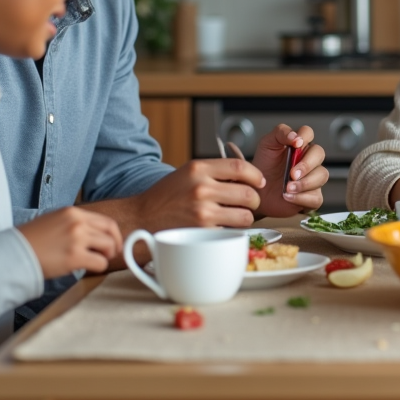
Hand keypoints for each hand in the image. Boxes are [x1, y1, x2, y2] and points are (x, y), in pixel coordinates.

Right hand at [17, 207, 122, 278]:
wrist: (12, 253)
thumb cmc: (30, 240)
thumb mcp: (53, 221)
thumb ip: (74, 224)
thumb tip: (94, 234)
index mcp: (72, 212)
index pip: (105, 220)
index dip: (113, 233)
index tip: (114, 242)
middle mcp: (77, 222)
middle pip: (111, 232)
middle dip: (115, 245)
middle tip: (112, 254)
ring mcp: (77, 238)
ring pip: (108, 246)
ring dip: (105, 256)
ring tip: (95, 261)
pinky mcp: (74, 256)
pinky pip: (100, 262)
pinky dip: (99, 267)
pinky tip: (88, 268)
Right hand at [134, 157, 265, 230]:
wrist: (140, 219)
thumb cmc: (166, 197)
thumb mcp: (187, 174)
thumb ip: (214, 173)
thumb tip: (248, 178)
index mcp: (198, 169)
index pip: (240, 167)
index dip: (255, 175)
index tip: (259, 182)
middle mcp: (201, 188)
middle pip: (248, 193)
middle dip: (253, 201)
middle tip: (247, 204)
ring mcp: (202, 212)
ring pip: (245, 216)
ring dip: (244, 218)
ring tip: (233, 217)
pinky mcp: (202, 233)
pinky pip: (232, 232)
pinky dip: (230, 232)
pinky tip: (219, 228)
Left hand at [250, 124, 329, 215]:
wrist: (257, 192)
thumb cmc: (264, 167)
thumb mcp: (267, 145)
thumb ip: (280, 133)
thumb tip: (295, 136)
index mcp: (299, 145)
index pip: (308, 133)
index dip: (305, 137)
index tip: (296, 144)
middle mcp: (308, 159)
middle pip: (319, 154)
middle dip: (307, 164)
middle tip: (292, 174)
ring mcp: (312, 178)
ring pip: (322, 175)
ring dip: (305, 183)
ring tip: (288, 188)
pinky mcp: (311, 196)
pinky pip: (316, 197)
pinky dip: (302, 198)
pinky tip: (288, 196)